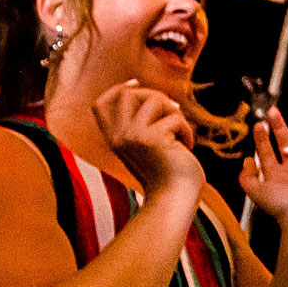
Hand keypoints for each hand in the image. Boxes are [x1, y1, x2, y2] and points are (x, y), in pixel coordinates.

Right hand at [92, 81, 204, 202]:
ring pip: (155, 99)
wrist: (173, 202)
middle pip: (129, 93)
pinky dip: (187, 131)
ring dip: (176, 114)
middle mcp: (119, 136)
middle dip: (156, 97)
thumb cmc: (167, 177)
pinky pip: (176, 118)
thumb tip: (160, 98)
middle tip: (174, 113)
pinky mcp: (153, 139)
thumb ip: (144, 126)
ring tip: (181, 134)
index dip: (117, 89)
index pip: (100, 104)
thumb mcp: (148, 148)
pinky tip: (187, 147)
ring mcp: (133, 136)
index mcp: (114, 140)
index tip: (136, 84)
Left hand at [239, 107, 287, 223]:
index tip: (259, 125)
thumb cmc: (279, 207)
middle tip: (272, 112)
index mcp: (275, 174)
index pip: (267, 151)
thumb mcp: (255, 192)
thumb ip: (246, 177)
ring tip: (287, 150)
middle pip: (285, 141)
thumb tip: (246, 160)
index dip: (262, 138)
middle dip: (278, 126)